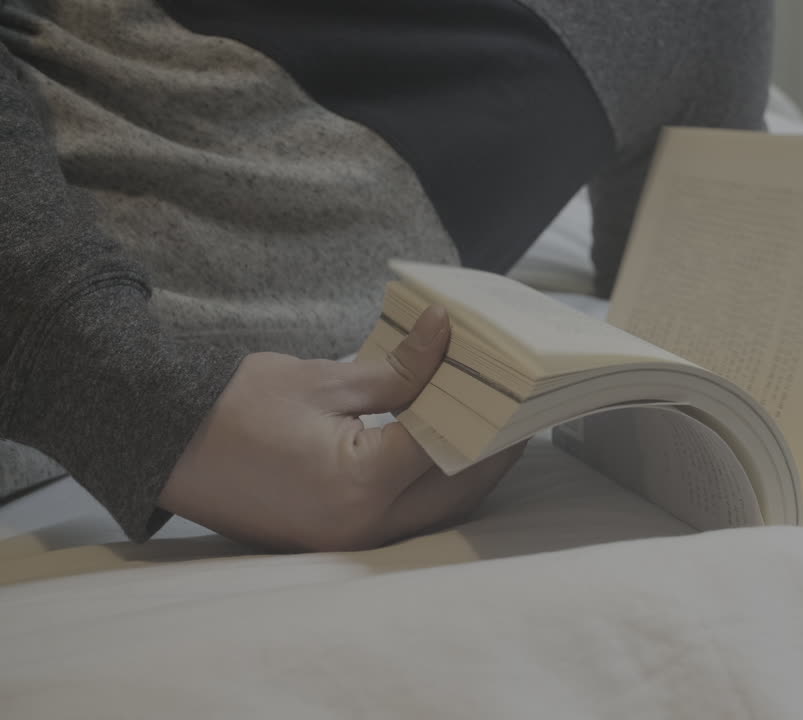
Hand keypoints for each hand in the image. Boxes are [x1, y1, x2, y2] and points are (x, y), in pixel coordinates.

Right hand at [159, 306, 521, 551]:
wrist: (164, 447)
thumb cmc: (234, 407)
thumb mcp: (323, 379)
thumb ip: (398, 369)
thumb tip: (447, 336)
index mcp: (361, 484)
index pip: (451, 441)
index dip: (486, 402)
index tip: (513, 370)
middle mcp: (365, 526)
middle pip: (462, 487)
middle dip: (498, 444)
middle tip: (523, 401)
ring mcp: (353, 540)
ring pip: (443, 509)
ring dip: (474, 468)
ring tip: (497, 420)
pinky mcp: (342, 540)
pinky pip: (412, 516)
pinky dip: (440, 483)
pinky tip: (451, 447)